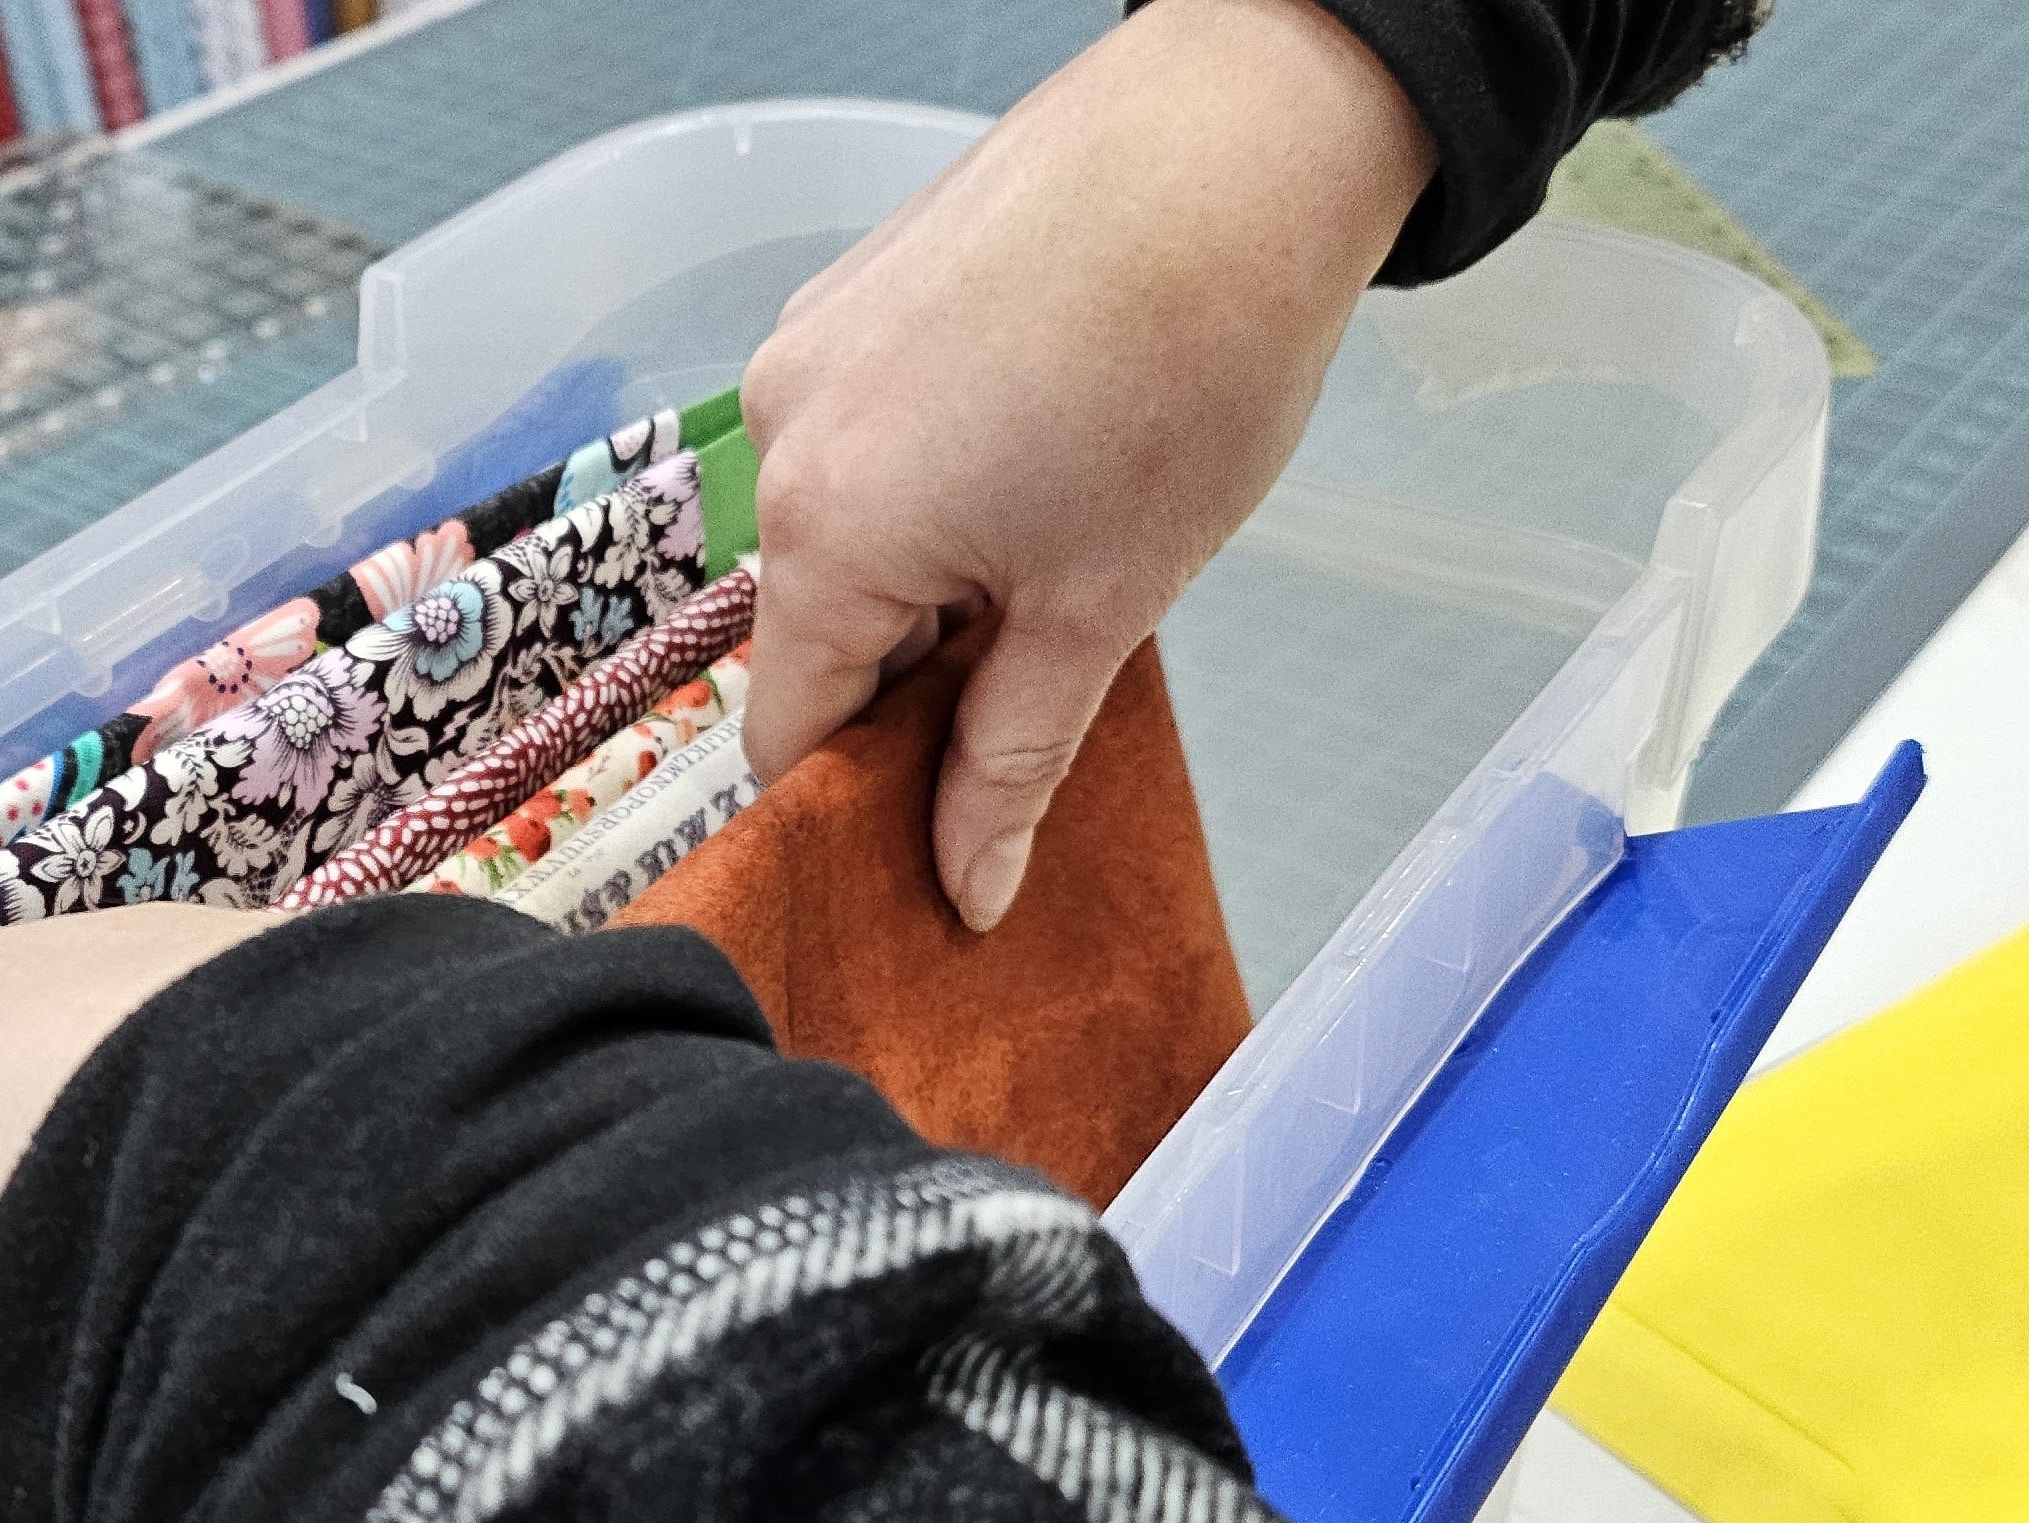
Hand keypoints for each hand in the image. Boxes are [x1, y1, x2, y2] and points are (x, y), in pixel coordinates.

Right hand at [738, 0, 1435, 928]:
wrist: (1249, 126)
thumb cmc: (1189, 354)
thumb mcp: (1102, 606)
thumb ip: (1010, 765)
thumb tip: (967, 890)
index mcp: (823, 534)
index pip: (787, 735)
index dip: (864, 799)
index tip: (948, 820)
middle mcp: (778, 437)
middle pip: (815, 631)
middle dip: (912, 676)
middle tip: (1041, 665)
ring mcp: (809, 351)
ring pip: (843, 535)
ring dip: (930, 577)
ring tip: (1060, 534)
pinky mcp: (854, 293)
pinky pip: (863, 442)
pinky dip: (932, 482)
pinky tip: (1041, 449)